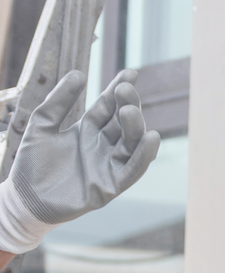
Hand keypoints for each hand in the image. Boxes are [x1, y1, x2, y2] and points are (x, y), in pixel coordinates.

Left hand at [0, 71, 161, 254]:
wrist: (24, 200)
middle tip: (125, 89)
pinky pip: (134, 169)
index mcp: (87, 130)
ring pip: (132, 142)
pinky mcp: (112, 185)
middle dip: (127, 104)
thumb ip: (58, 101)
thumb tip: (79, 73)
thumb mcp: (41, 125)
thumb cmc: (31, 164)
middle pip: (122, 122)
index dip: (118, 89)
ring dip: (135, 126)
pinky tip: (152, 137)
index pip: (108, 106)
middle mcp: (102, 145)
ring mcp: (109, 165)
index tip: (131, 72)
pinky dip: (144, 154)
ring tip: (129, 110)